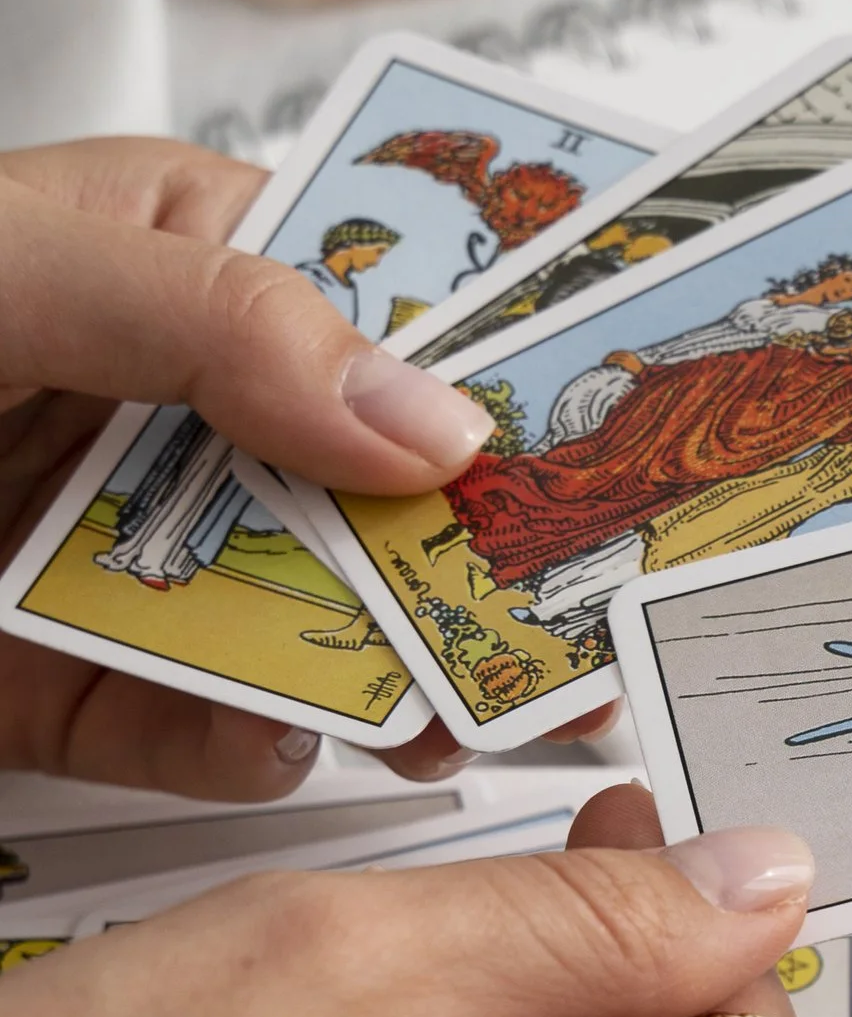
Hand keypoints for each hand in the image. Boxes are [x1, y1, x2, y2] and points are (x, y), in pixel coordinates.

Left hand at [0, 133, 606, 796]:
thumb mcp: (18, 263)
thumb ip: (218, 320)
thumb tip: (429, 421)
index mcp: (186, 268)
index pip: (395, 311)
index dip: (519, 370)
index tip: (625, 437)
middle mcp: (178, 421)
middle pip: (385, 498)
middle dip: (489, 561)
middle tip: (588, 620)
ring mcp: (131, 561)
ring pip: (314, 632)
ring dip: (397, 678)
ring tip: (456, 711)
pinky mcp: (73, 690)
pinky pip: (195, 736)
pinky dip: (245, 752)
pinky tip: (275, 736)